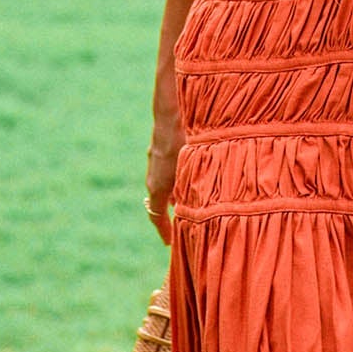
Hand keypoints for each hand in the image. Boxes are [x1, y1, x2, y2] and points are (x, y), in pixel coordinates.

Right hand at [145, 83, 184, 246]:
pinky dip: (176, 175)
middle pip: (159, 201)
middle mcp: (153, 173)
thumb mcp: (192, 170)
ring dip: (175, 193)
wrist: (172, 108)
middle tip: (183, 223)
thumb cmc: (185, 140)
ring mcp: (154, 158)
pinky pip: (166, 167)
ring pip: (163, 182)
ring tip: (190, 199)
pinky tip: (191, 171)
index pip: (155, 216)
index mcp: (157, 185)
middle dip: (171, 213)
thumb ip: (194, 192)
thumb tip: (199, 210)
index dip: (163, 231)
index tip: (169, 243)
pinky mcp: (159, 145)